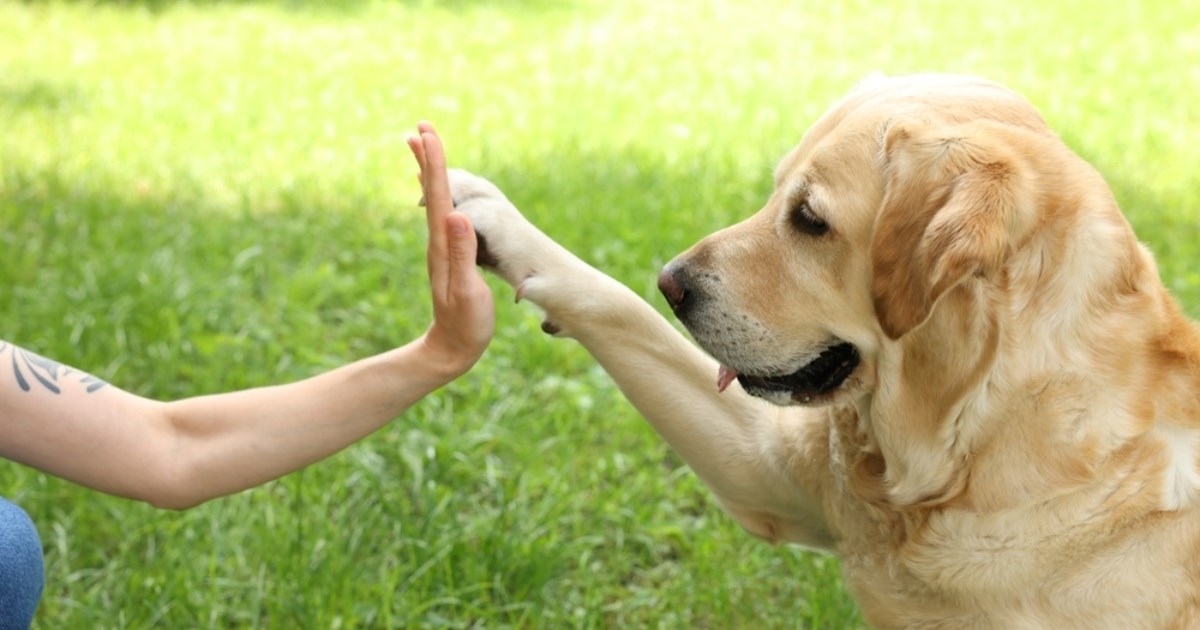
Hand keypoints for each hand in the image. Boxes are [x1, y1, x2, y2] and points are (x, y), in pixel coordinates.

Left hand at [407, 122, 494, 376]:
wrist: (451, 349)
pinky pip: (443, 216)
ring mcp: (442, 249)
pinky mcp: (449, 257)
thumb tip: (456, 215)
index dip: (435, 163)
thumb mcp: (468, 290)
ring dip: (431, 173)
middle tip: (421, 128)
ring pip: (436, 201)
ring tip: (426, 148)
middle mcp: (438, 242)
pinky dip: (440, 196)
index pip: (438, 196)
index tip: (429, 133)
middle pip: (432, 192)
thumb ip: (464, 253)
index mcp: (443, 245)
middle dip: (429, 159)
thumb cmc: (465, 323)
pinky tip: (442, 194)